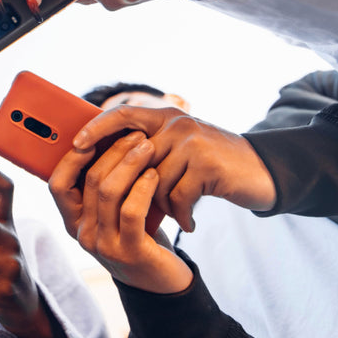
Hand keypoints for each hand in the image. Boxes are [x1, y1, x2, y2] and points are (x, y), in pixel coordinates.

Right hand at [50, 132, 192, 292]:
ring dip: (130, 163)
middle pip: (89, 180)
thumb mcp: (112, 212)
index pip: (57, 184)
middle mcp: (82, 234)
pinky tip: (154, 174)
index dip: (72, 157)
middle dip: (113, 151)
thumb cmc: (137, 235)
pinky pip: (131, 211)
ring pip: (108, 192)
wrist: (161, 280)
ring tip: (148, 147)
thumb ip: (102, 187)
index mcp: (72, 221)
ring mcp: (103, 245)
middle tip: (136, 135)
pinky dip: (143, 187)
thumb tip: (103, 138)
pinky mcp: (129, 252)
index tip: (93, 135)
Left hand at [70, 106, 275, 231]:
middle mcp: (176, 124)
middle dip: (134, 189)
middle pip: (134, 160)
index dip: (97, 128)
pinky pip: (177, 196)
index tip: (77, 146)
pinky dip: (181, 214)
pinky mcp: (207, 164)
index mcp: (165, 117)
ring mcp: (192, 142)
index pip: (122, 114)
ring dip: (163, 205)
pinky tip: (188, 223)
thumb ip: (149, 150)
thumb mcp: (179, 150)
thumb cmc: (210, 166)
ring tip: (177, 214)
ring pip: (154, 182)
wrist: (261, 172)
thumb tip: (103, 165)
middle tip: (139, 210)